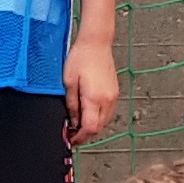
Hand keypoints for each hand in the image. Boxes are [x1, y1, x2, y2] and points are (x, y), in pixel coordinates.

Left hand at [63, 32, 120, 147]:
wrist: (96, 43)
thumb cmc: (80, 58)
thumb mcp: (68, 83)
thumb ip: (71, 105)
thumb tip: (73, 122)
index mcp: (94, 98)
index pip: (90, 128)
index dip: (80, 138)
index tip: (71, 139)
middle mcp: (107, 100)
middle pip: (98, 128)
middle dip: (85, 134)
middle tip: (72, 134)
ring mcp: (113, 96)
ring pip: (104, 122)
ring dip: (92, 126)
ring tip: (78, 123)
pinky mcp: (115, 92)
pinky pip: (107, 112)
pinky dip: (98, 118)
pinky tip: (88, 113)